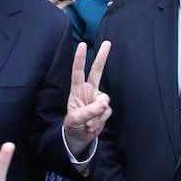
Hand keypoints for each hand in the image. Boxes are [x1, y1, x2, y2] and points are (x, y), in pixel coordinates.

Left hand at [63, 41, 111, 155]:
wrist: (79, 137)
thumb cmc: (73, 124)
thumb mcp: (76, 118)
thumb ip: (90, 111)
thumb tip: (105, 103)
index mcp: (77, 89)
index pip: (78, 71)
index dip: (80, 58)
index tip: (82, 45)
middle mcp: (88, 90)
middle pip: (97, 71)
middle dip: (102, 57)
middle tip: (107, 43)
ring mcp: (97, 99)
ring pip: (103, 101)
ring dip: (96, 115)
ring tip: (87, 123)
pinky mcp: (105, 109)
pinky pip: (106, 112)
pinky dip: (100, 121)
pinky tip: (93, 126)